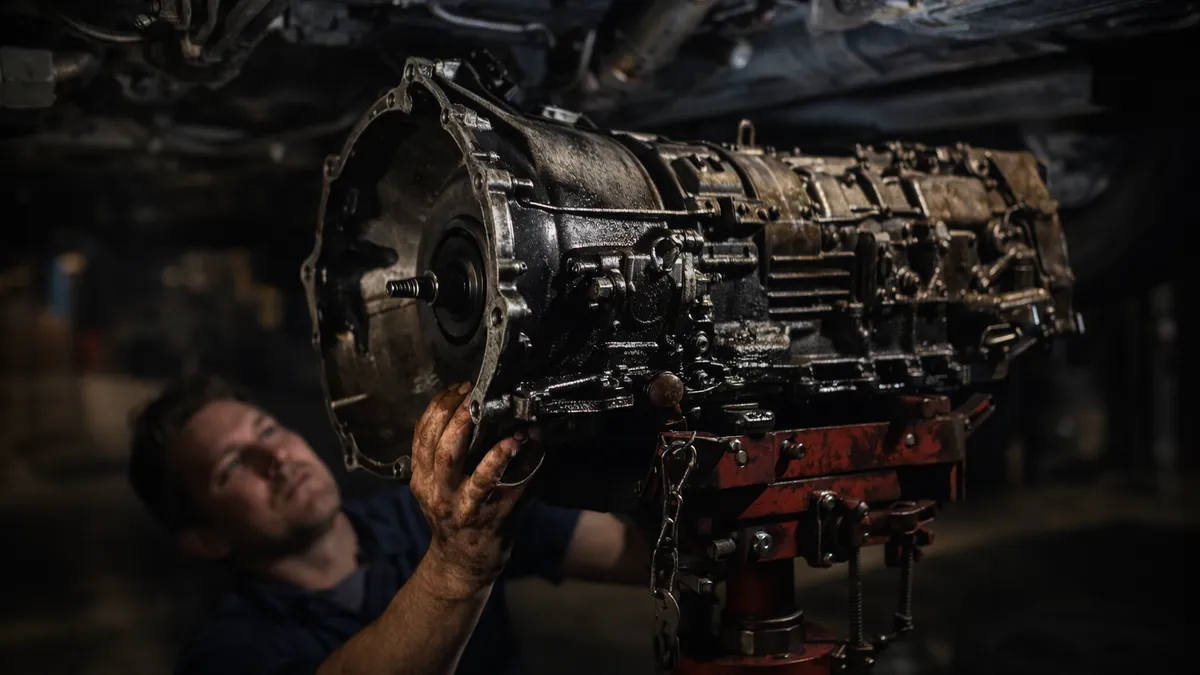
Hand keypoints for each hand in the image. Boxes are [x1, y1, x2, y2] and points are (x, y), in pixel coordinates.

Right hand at [410, 382, 525, 596]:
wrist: (462, 567)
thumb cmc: (457, 518)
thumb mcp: (439, 487)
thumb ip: (446, 455)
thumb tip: (474, 410)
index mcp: (421, 479)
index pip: (422, 434)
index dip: (438, 407)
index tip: (457, 388)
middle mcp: (435, 491)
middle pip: (436, 444)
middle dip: (452, 413)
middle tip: (471, 393)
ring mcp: (459, 505)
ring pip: (455, 461)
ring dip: (472, 432)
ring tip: (490, 411)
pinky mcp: (486, 517)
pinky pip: (494, 484)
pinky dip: (504, 459)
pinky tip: (516, 442)